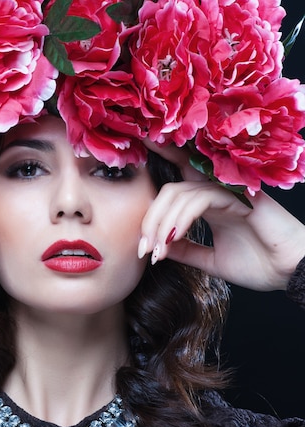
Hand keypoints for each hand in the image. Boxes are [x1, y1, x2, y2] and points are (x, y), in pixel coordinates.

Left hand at [139, 143, 304, 290]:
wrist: (289, 273)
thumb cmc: (258, 264)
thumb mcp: (210, 260)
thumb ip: (185, 251)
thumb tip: (158, 246)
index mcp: (210, 204)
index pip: (178, 181)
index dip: (159, 162)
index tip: (137, 153)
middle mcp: (216, 193)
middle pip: (170, 190)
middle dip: (150, 220)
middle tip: (144, 249)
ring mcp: (228, 193)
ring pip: (181, 193)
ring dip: (163, 225)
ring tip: (157, 252)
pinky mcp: (240, 198)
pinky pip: (202, 198)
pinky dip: (182, 219)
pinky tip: (174, 238)